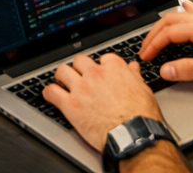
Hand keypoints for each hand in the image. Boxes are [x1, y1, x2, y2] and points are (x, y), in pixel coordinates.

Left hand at [43, 54, 165, 153]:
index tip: (100, 72)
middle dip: (79, 68)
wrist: (133, 135)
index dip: (100, 66)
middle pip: (79, 61)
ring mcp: (81, 88)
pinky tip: (50, 94)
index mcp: (114, 68)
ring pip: (63, 71)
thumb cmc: (140, 115)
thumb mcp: (143, 90)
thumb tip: (132, 68)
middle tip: (79, 76)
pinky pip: (52, 92)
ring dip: (62, 76)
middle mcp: (95, 74)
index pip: (102, 58)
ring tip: (62, 81)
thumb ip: (133, 76)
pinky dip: (49, 93)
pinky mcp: (70, 104)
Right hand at [139, 0, 192, 83]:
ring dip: (164, 25)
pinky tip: (183, 7)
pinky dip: (182, 12)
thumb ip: (190, 69)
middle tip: (145, 49)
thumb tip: (167, 70)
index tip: (145, 56)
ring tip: (155, 36)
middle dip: (153, 34)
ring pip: (180, 16)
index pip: (169, 33)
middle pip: (170, 21)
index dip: (153, 45)